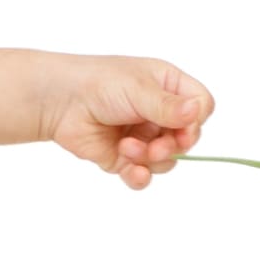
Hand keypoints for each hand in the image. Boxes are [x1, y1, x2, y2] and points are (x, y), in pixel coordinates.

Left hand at [45, 57, 211, 188]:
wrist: (59, 101)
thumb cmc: (99, 83)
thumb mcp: (138, 90)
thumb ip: (167, 106)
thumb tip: (197, 112)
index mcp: (168, 86)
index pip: (201, 106)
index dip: (196, 121)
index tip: (183, 129)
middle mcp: (159, 112)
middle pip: (186, 138)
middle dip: (172, 146)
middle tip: (156, 148)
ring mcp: (143, 136)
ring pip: (166, 160)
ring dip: (151, 159)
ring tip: (128, 149)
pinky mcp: (125, 157)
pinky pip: (143, 174)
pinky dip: (140, 177)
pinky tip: (133, 173)